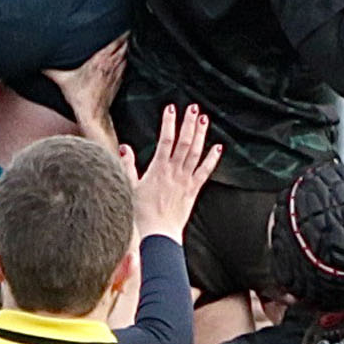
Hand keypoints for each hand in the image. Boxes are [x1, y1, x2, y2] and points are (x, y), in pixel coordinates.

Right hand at [47, 34, 127, 143]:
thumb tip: (39, 63)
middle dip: (123, 36)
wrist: (93, 114)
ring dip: (125, 46)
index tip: (118, 23)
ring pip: (126, 53)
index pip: (115, 41)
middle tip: (121, 28)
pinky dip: (125, 58)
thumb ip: (50, 70)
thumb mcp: (63, 81)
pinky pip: (126, 64)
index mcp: (99, 60)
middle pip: (123, 44)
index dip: (119, 31)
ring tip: (123, 39)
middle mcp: (111, 64)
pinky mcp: (120, 80)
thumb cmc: (80, 97)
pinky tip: (122, 56)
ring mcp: (117, 72)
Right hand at [132, 104, 220, 241]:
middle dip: (188, 123)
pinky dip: (212, 159)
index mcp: (158, 169)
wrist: (157, 235)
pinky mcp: (193, 191)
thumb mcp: (129, 187)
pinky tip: (218, 148)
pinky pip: (205, 172)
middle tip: (193, 107)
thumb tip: (125, 147)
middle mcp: (174, 172)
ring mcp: (186, 181)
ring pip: (195, 153)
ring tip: (204, 119)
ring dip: (200, 135)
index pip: (165, 140)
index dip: (169, 123)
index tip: (171, 108)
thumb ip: (128, 166)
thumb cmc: (140, 213)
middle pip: (184, 143)